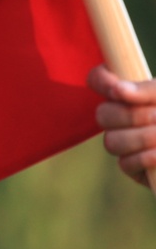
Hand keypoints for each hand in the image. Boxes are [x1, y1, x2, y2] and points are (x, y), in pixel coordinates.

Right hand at [87, 65, 155, 186]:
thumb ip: (149, 91)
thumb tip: (119, 91)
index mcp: (134, 93)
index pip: (99, 80)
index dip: (102, 81)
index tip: (117, 88)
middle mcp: (126, 117)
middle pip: (102, 114)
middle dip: (130, 116)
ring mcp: (129, 143)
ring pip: (111, 141)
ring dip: (141, 137)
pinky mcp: (136, 168)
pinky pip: (125, 163)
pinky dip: (145, 157)